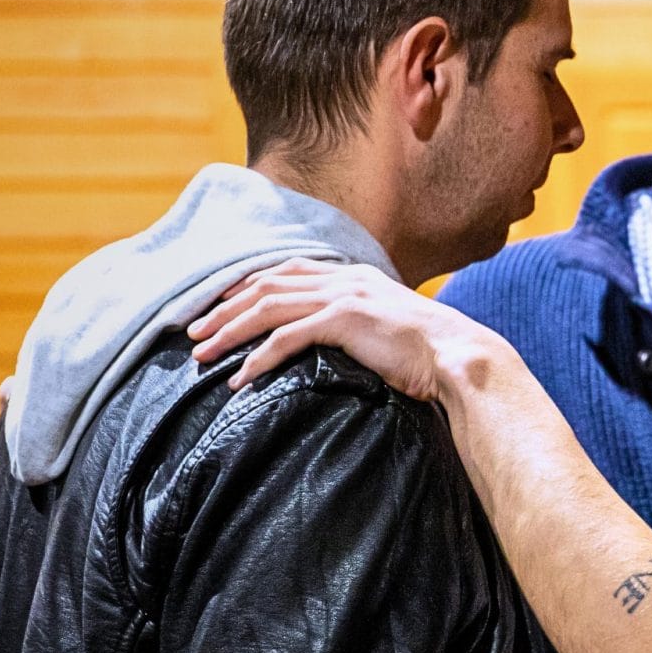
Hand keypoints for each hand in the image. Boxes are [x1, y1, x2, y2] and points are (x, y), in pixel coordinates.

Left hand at [185, 258, 505, 398]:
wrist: (457, 357)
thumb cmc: (430, 354)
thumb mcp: (390, 330)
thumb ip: (362, 326)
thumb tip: (343, 344)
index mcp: (353, 277)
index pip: (286, 272)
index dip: (245, 288)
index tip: (218, 308)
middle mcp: (344, 279)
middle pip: (265, 287)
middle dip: (223, 310)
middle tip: (194, 334)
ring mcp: (343, 297)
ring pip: (267, 309)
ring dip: (229, 332)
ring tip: (203, 357)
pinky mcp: (344, 321)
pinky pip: (286, 339)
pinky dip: (257, 359)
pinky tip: (240, 380)